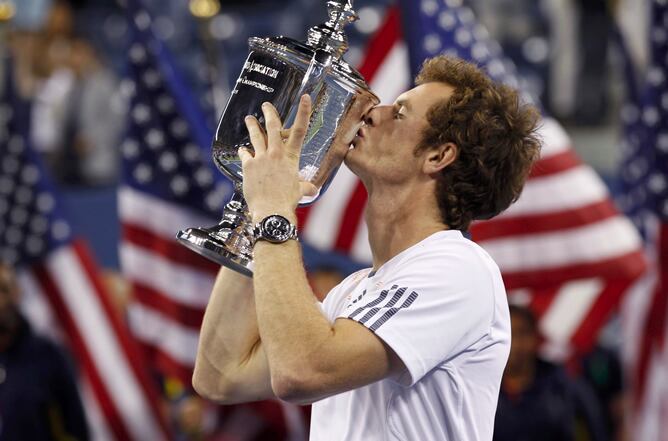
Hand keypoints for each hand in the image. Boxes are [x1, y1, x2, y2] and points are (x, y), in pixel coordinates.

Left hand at [239, 95, 317, 222]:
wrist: (271, 210)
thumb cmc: (287, 201)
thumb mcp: (300, 191)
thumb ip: (306, 186)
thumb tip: (314, 189)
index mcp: (291, 157)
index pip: (300, 130)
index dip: (303, 112)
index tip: (305, 98)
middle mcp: (276, 154)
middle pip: (273, 127)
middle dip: (269, 113)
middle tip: (266, 105)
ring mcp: (261, 158)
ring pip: (256, 136)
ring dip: (252, 125)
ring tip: (249, 119)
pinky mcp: (248, 166)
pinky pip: (245, 154)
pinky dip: (244, 151)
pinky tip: (242, 150)